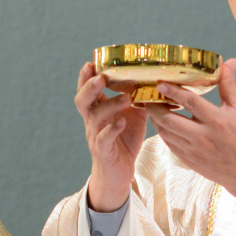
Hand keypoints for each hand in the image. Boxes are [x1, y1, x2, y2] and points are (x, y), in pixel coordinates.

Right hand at [77, 61, 146, 211]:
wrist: (119, 173)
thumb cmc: (124, 141)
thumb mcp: (133, 116)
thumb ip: (138, 99)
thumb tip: (153, 80)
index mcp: (97, 111)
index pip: (87, 91)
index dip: (86, 77)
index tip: (91, 62)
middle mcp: (92, 122)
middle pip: (82, 101)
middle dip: (88, 87)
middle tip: (99, 76)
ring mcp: (96, 137)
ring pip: (95, 118)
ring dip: (109, 105)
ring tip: (126, 97)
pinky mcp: (103, 152)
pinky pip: (104, 139)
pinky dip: (112, 129)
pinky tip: (121, 122)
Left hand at [151, 60, 235, 197]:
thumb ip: (229, 86)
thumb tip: (229, 62)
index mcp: (217, 121)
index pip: (190, 102)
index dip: (173, 91)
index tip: (160, 83)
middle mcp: (202, 137)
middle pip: (169, 119)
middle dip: (154, 106)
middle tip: (148, 94)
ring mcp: (193, 151)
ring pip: (165, 132)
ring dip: (156, 118)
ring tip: (152, 105)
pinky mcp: (189, 160)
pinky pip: (169, 144)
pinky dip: (163, 131)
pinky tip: (162, 122)